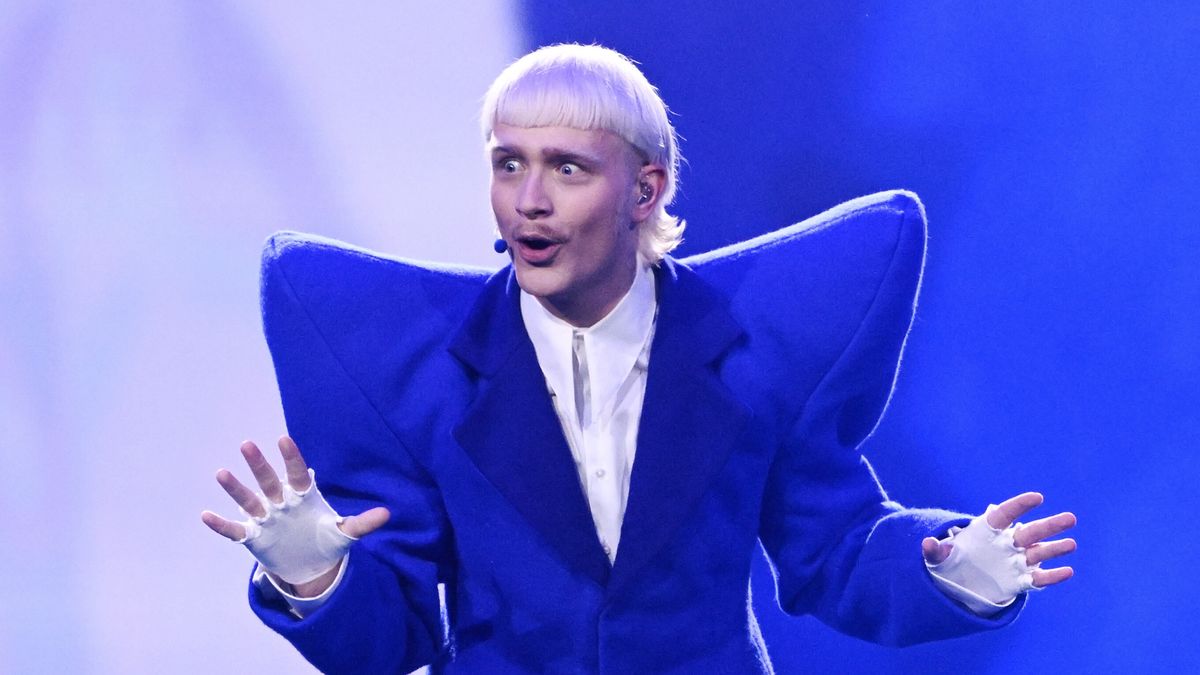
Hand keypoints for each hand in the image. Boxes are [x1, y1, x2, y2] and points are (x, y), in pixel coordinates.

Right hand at [201, 436, 389, 596]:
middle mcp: (280, 502)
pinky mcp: (253, 537)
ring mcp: (265, 518)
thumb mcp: (345, 532)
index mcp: (302, 495)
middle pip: (268, 480)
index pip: (296, 472)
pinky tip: (206, 515)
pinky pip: (234, 529)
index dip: (291, 457)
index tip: (283, 439)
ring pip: (248, 499)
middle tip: (247, 444)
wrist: (311, 564)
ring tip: (222, 473)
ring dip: (236, 488)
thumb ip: (362, 523)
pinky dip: (221, 524)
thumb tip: (388, 514)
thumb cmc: (326, 540)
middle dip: (259, 464)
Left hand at [922, 491, 1075, 588]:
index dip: (1020, 505)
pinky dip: (1052, 576)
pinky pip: (1038, 578)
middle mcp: (1007, 543)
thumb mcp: (939, 557)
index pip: (1005, 514)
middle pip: (1030, 532)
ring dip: (1055, 549)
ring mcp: (1015, 561)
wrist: (958, 582)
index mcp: (988, 529)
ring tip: (1071, 544)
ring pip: (1038, 553)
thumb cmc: (951, 561)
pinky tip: (1067, 571)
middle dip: (1049, 525)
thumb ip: (936, 550)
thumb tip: (926, 544)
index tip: (1037, 497)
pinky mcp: (1019, 580)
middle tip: (1071, 518)